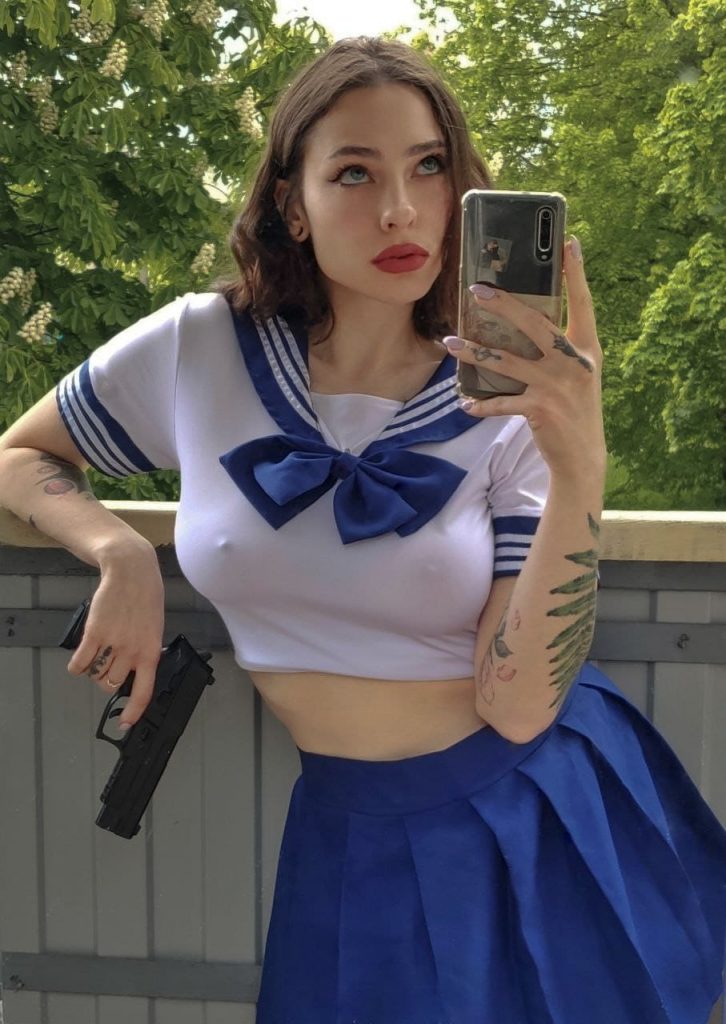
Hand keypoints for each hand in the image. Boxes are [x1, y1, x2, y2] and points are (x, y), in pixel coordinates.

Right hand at [66, 547, 165, 728]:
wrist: (131, 572)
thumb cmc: (146, 598)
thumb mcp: (154, 628)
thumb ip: (145, 651)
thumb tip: (135, 671)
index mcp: (151, 652)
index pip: (144, 690)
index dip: (134, 711)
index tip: (126, 723)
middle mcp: (132, 651)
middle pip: (112, 684)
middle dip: (108, 680)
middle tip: (109, 666)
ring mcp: (112, 643)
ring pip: (96, 675)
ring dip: (94, 671)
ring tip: (98, 656)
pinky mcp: (94, 633)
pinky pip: (80, 663)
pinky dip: (77, 666)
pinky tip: (80, 660)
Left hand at [444, 238, 605, 480]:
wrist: (583, 456)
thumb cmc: (575, 408)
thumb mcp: (578, 373)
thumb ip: (561, 348)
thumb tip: (525, 320)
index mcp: (589, 349)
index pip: (583, 303)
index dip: (576, 273)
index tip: (569, 242)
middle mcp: (575, 363)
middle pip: (535, 324)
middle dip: (504, 305)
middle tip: (477, 290)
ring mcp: (556, 387)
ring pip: (506, 362)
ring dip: (474, 352)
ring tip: (451, 343)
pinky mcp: (539, 410)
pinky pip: (501, 403)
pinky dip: (480, 404)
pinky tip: (465, 403)